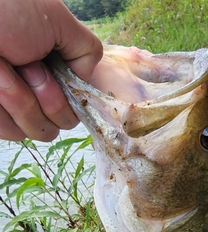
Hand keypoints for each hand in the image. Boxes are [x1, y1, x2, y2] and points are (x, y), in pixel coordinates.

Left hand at [0, 0, 102, 141]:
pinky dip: (0, 107)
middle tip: (25, 64)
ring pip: (35, 130)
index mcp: (54, 70)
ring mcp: (12, 105)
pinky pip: (7, 130)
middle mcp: (36, 90)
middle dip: (48, 97)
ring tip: (1, 66)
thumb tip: (87, 78)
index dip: (70, 97)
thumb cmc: (4, 8)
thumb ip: (85, 49)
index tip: (52, 70)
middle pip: (61, 123)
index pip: (77, 106)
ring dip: (21, 99)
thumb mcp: (57, 18)